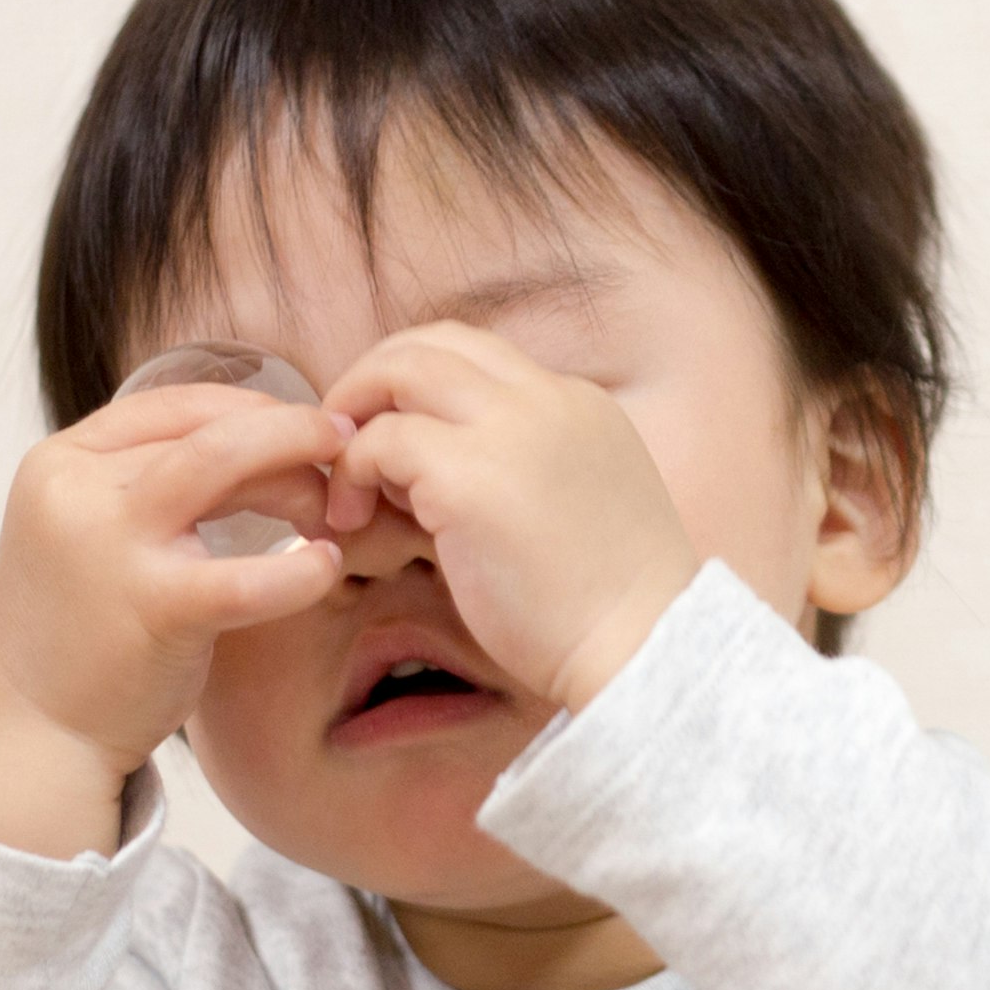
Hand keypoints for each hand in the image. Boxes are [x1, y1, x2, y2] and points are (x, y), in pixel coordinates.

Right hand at [0, 383, 353, 855]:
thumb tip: (258, 445)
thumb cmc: (81, 636)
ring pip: (225, 461)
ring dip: (297, 474)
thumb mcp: (95, 535)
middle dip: (289, 431)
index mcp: (60, 463)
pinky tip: (326, 569)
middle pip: (208, 425)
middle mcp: (75, 487)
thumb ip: (153, 486)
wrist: (31, 738)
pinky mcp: (153, 607)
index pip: (175, 403)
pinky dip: (301, 569)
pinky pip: (249, 573)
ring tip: (334, 509)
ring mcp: (110, 543)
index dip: (253, 407)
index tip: (302, 429)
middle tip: (342, 455)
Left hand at [318, 322, 704, 711]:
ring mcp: (510, 430)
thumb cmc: (607, 607)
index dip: (419, 385)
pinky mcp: (469, 477)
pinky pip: (382, 441)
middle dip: (373, 381)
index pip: (478, 357)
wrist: (646, 648)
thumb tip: (427, 475)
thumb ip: (518, 469)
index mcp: (577, 404)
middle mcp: (547, 399)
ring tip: (346, 487)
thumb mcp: (575, 505)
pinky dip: (353, 471)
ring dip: (355, 418)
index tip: (392, 440)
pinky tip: (354, 521)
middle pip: (433, 341)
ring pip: (402, 369)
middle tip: (344, 442)